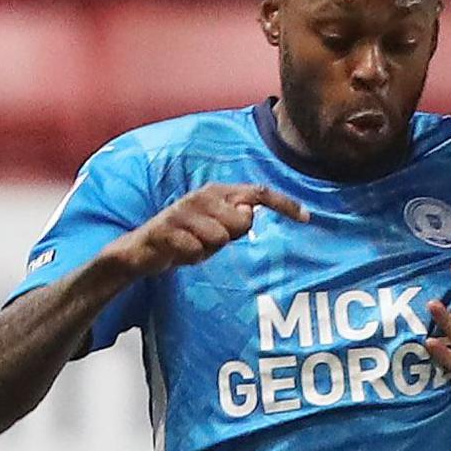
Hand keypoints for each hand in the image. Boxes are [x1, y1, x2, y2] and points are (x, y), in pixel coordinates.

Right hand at [100, 184, 306, 276]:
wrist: (144, 249)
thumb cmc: (188, 237)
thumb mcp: (219, 230)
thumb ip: (239, 223)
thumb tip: (251, 215)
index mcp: (218, 192)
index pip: (258, 193)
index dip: (284, 204)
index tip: (307, 217)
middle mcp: (202, 196)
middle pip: (242, 222)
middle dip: (231, 237)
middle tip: (210, 240)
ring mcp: (183, 211)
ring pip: (219, 238)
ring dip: (209, 250)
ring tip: (194, 245)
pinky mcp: (166, 229)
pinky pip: (196, 250)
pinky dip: (191, 257)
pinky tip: (180, 252)